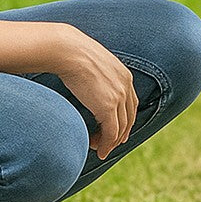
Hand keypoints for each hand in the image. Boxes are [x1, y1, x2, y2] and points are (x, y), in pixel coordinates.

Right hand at [50, 25, 137, 159]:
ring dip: (110, 142)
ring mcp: (119, 97)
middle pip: (129, 118)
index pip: (131, 104)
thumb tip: (87, 81)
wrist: (69, 51)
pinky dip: (106, 144)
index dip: (126, 120)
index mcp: (125, 75)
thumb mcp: (94, 64)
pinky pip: (111, 132)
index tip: (118, 131)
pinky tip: (99, 150)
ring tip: (99, 149)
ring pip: (120, 128)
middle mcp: (126, 86)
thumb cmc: (74, 54)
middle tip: (109, 144)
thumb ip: (98, 75)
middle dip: (120, 134)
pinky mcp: (108, 107)